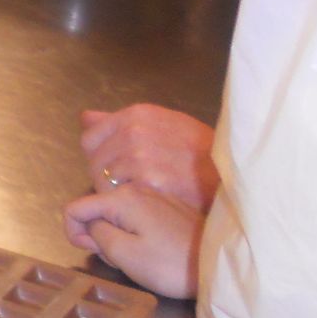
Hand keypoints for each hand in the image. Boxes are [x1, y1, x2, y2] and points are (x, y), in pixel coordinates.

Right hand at [62, 183, 202, 297]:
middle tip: (120, 258)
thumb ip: (94, 234)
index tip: (94, 252)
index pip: (73, 208)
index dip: (73, 233)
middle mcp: (135, 190)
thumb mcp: (122, 254)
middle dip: (96, 236)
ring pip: (113, 215)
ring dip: (114, 237)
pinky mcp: (166, 208)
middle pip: (94, 210)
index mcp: (121, 198)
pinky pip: (132, 217)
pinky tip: (149, 250)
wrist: (218, 268)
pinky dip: (131, 233)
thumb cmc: (170, 265)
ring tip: (136, 257)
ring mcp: (153, 197)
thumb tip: (88, 226)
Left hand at [81, 104, 217, 211]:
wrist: (231, 176)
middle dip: (106, 176)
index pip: (90, 138)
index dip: (99, 156)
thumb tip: (85, 117)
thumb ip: (121, 122)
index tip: (115, 166)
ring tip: (142, 193)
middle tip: (133, 184)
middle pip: (95, 162)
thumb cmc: (200, 152)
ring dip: (115, 192)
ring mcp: (139, 157)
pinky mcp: (147, 182)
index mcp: (137, 115)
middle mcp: (134, 131)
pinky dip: (126, 202)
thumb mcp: (164, 125)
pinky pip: (117, 196)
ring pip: (103, 181)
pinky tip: (146, 201)